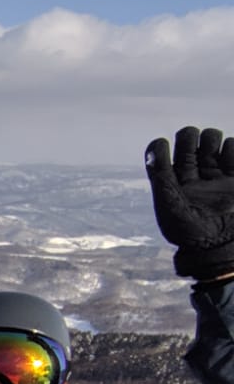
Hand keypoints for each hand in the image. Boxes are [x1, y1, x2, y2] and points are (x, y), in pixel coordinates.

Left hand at [145, 126, 233, 280]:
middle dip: (189, 136)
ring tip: (212, 151)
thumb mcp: (169, 205)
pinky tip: (228, 159)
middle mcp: (193, 177)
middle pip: (189, 141)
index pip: (162, 154)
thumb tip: (157, 143)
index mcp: (172, 184)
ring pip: (211, 140)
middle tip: (193, 143)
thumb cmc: (191, 232)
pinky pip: (233, 148)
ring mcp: (217, 175)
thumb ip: (161, 176)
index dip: (161, 148)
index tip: (162, 146)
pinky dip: (231, 146)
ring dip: (211, 138)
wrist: (223, 248)